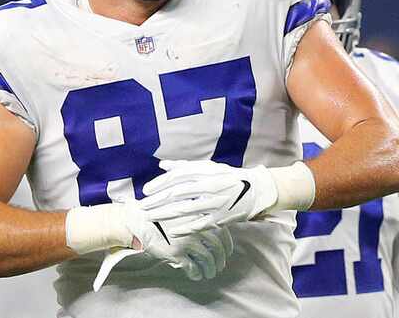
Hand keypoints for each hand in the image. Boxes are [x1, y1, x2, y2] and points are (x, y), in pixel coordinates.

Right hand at [93, 216, 233, 290]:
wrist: (140, 219)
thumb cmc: (161, 212)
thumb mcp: (183, 207)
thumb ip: (199, 215)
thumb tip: (214, 228)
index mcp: (200, 216)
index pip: (222, 233)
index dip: (227, 245)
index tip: (227, 252)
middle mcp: (196, 228)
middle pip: (217, 248)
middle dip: (220, 260)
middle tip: (219, 266)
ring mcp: (186, 241)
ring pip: (207, 259)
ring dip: (210, 269)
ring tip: (209, 274)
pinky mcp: (176, 253)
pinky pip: (192, 267)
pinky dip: (196, 273)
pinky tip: (195, 275)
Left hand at [140, 160, 278, 235]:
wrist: (256, 190)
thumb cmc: (229, 177)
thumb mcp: (209, 167)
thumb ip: (185, 166)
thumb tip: (162, 165)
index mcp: (206, 171)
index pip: (178, 177)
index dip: (160, 183)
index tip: (146, 191)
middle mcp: (210, 185)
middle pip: (178, 193)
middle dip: (157, 200)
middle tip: (142, 207)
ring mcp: (216, 202)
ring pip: (186, 209)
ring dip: (165, 214)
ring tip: (151, 218)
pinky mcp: (222, 217)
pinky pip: (200, 224)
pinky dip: (186, 228)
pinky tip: (172, 232)